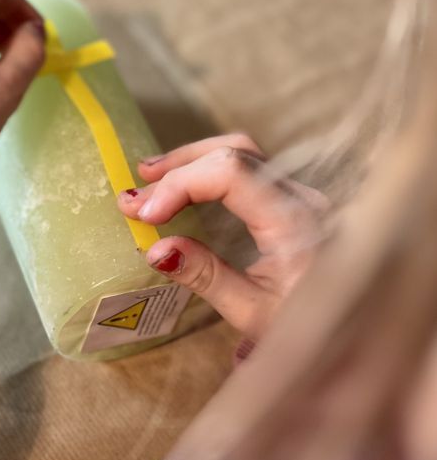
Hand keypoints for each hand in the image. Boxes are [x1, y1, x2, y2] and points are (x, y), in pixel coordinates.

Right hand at [117, 134, 329, 339]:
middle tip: (134, 198)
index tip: (143, 214)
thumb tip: (155, 249)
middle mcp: (302, 197)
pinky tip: (183, 183)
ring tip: (149, 177)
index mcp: (295, 221)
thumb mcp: (253, 314)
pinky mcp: (294, 201)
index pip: (230, 172)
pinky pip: (248, 168)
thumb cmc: (308, 329)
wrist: (356, 336)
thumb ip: (206, 277)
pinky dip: (208, 169)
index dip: (180, 184)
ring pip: (242, 152)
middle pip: (234, 152)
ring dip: (190, 162)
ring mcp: (300, 195)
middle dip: (178, 169)